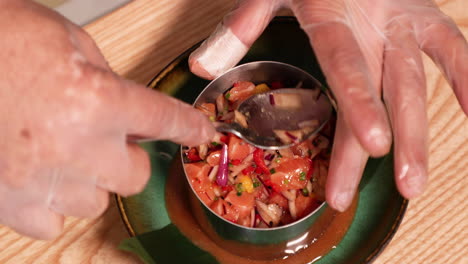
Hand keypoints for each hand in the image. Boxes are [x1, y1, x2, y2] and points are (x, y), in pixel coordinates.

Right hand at [0, 0, 214, 238]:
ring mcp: (40, 182)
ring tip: (63, 151)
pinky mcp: (7, 204)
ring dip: (91, 179)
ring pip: (95, 202)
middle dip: (129, 158)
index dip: (189, 128)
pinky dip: (54, 201)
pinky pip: (53, 221)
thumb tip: (127, 103)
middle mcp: (76, 149)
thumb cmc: (0, 38)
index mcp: (97, 101)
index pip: (164, 121)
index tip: (201, 134)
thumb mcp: (67, 40)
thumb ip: (107, 76)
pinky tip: (39, 172)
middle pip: (135, 177)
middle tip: (108, 138)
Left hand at [189, 0, 467, 210]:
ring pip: (416, 83)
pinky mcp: (423, 17)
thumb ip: (243, 24)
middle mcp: (374, 22)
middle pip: (377, 90)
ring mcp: (403, 21)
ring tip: (412, 184)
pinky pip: (453, 48)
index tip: (372, 149)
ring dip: (418, 135)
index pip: (348, 66)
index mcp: (333, 13)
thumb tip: (203, 67)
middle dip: (368, 144)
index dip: (360, 106)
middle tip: (355, 193)